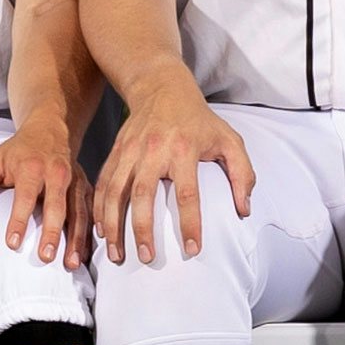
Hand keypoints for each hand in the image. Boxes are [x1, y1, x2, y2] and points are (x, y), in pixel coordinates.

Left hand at [0, 120, 91, 266]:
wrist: (50, 129)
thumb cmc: (19, 151)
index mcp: (32, 167)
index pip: (25, 196)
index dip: (19, 220)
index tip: (12, 244)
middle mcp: (57, 173)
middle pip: (57, 206)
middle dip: (52, 233)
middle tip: (45, 258)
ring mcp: (75, 180)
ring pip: (79, 212)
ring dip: (76, 239)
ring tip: (71, 264)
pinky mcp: (87, 187)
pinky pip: (90, 213)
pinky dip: (90, 234)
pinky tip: (85, 254)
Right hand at [92, 96, 253, 265]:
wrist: (161, 86)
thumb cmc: (199, 119)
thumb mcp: (228, 139)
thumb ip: (243, 173)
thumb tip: (244, 209)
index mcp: (184, 149)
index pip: (187, 193)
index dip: (190, 223)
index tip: (193, 250)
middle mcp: (153, 150)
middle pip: (143, 195)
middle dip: (143, 229)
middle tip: (147, 258)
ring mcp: (130, 151)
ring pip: (117, 192)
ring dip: (115, 225)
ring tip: (118, 254)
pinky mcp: (115, 152)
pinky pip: (104, 184)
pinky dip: (100, 208)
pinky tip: (102, 231)